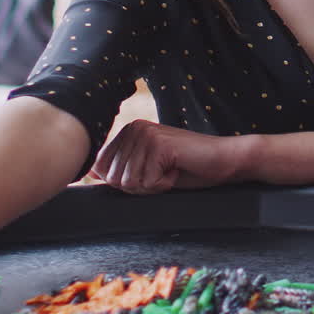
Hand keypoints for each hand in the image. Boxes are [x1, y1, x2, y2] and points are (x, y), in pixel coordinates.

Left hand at [90, 120, 240, 193]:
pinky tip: (178, 170)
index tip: (153, 173)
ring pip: (129, 182)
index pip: (102, 170)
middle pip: (114, 178)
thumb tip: (89, 174)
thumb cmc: (188, 169)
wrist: (224, 160)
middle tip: (165, 172)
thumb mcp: (148, 170)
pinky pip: (146, 182)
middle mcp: (133, 128)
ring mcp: (146, 134)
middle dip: (140, 186)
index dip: (128, 183)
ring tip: (172, 170)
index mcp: (127, 131)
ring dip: (153, 186)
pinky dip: (164, 185)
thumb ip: (121, 169)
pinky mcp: (159, 144)